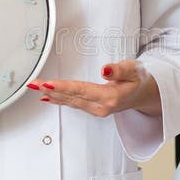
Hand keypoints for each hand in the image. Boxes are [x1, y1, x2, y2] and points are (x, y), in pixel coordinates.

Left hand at [27, 59, 161, 117]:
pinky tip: (47, 98)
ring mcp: (97, 110)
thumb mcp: (134, 69)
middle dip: (51, 90)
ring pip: (70, 102)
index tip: (48, 84)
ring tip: (36, 87)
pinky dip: (58, 100)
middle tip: (33, 84)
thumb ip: (120, 70)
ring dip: (51, 95)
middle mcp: (101, 107)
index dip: (63, 87)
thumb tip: (105, 69)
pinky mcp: (93, 109)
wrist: (145, 94)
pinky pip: (73, 104)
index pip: (82, 90)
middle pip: (71, 97)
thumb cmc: (139, 80)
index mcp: (110, 97)